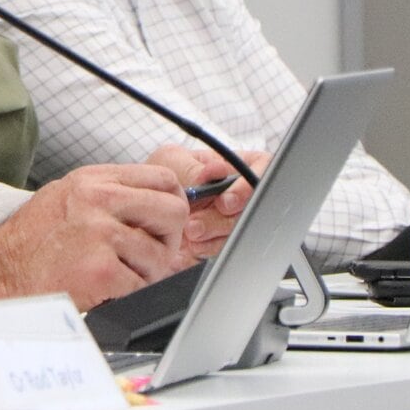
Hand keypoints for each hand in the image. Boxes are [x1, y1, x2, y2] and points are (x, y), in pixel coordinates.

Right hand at [0, 162, 189, 309]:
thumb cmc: (31, 241)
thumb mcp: (67, 196)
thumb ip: (110, 193)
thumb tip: (158, 200)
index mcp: (92, 180)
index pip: (163, 179)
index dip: (172, 203)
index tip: (161, 223)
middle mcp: (97, 200)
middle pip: (173, 212)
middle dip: (167, 240)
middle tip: (146, 254)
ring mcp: (100, 234)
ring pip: (161, 256)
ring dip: (145, 273)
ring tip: (116, 274)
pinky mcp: (101, 269)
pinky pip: (142, 285)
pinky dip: (128, 294)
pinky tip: (104, 289)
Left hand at [152, 145, 262, 259]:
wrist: (146, 202)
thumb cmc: (163, 173)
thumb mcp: (174, 161)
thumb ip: (195, 169)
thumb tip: (217, 170)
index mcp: (234, 166)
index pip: (262, 170)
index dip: (248, 188)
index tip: (225, 201)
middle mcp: (240, 193)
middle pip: (253, 207)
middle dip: (223, 219)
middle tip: (196, 223)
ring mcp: (233, 217)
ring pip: (241, 230)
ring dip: (213, 234)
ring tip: (189, 231)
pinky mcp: (223, 239)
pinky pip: (226, 248)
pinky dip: (208, 247)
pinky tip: (192, 244)